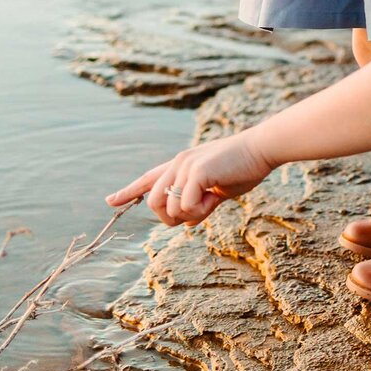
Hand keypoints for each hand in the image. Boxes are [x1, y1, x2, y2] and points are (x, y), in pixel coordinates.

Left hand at [106, 133, 274, 225]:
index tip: (110, 201)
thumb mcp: (218, 190)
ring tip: (211, 200)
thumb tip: (188, 221)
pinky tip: (215, 198)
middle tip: (197, 213)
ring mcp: (185, 166)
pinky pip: (185, 205)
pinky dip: (200, 210)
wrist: (261, 149)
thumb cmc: (243, 168)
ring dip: (189, 214)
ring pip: (168, 207)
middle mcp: (177, 163)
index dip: (128, 192)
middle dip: (170, 218)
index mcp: (180, 165)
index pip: (148, 179)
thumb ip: (200, 203)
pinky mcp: (196, 171)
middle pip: (153, 202)